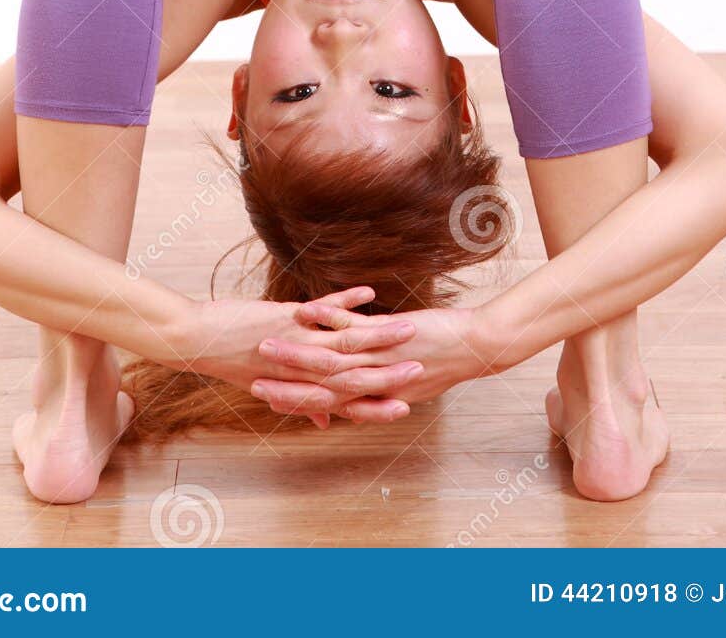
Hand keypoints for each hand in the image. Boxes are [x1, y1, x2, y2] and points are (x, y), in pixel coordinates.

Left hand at [174, 288, 425, 425]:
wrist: (196, 341)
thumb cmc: (232, 362)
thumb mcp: (270, 385)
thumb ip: (304, 401)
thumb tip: (324, 418)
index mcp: (301, 388)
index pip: (349, 401)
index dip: (379, 404)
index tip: (407, 405)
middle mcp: (303, 372)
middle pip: (356, 376)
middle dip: (392, 373)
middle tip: (423, 371)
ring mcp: (297, 346)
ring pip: (347, 345)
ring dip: (381, 336)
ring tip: (411, 329)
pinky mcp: (287, 320)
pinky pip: (324, 310)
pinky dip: (347, 301)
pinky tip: (370, 293)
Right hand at [248, 302, 499, 422]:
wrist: (475, 348)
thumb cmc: (439, 361)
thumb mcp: (405, 388)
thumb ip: (372, 398)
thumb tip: (347, 415)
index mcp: (374, 397)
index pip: (324, 404)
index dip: (292, 402)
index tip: (262, 397)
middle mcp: (374, 382)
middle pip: (320, 387)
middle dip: (283, 383)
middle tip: (250, 379)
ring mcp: (381, 357)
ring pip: (330, 358)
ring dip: (296, 352)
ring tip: (265, 344)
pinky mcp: (391, 333)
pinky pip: (353, 327)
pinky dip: (327, 318)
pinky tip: (302, 310)